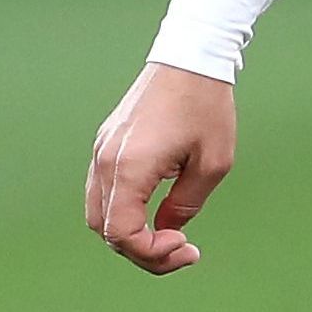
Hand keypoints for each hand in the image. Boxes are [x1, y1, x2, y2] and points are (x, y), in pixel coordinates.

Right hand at [86, 63, 237, 274]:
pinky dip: (123, 210)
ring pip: (99, 213)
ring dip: (130, 232)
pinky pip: (103, 191)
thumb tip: (167, 231)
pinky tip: (155, 210)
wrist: (189, 58)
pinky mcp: (105, 143)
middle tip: (183, 250)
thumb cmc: (207, 108)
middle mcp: (105, 161)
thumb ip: (186, 205)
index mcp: (129, 168)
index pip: (122, 234)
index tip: (187, 246)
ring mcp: (100, 151)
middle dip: (143, 250)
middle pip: (105, 230)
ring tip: (169, 236)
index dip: (152, 253)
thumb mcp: (213, 164)